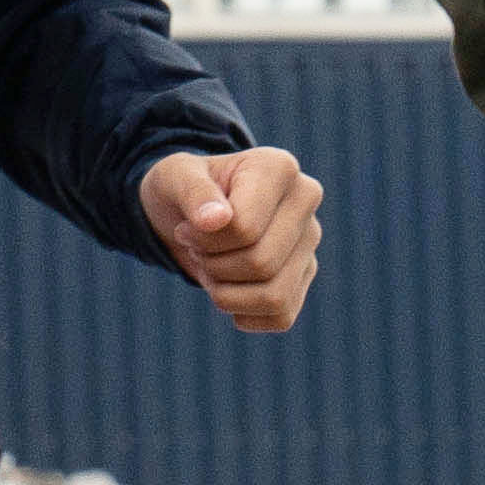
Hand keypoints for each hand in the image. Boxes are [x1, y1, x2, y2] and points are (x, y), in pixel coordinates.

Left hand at [142, 145, 327, 331]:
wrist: (192, 211)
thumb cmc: (184, 188)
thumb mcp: (175, 178)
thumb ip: (193, 192)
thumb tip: (216, 220)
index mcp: (279, 168)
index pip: (245, 229)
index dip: (205, 241)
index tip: (186, 229)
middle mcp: (305, 201)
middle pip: (261, 263)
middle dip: (214, 266)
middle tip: (196, 249)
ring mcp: (309, 240)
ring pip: (275, 296)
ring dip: (227, 295)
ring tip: (210, 269)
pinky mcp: (304, 274)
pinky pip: (282, 316)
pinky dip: (244, 314)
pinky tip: (228, 291)